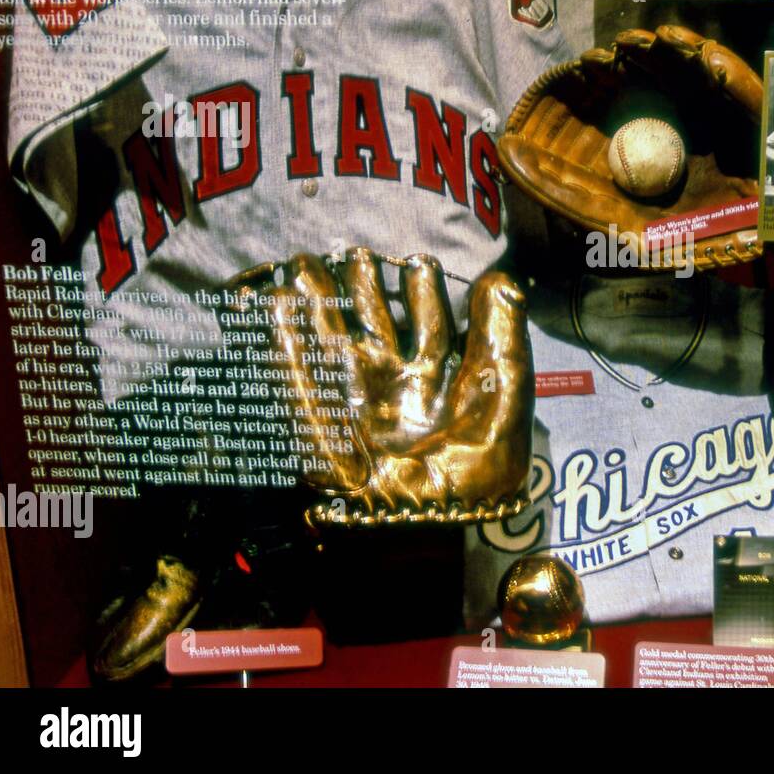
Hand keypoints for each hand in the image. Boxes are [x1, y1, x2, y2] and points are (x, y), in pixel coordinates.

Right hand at [226, 249, 533, 526]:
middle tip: (354, 251)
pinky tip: (269, 302)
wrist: (430, 522)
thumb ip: (504, 335)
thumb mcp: (504, 394)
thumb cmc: (476, 462)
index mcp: (439, 381)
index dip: (424, 293)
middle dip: (364, 289)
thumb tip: (501, 276)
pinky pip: (295, 369)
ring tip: (305, 262)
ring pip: (332, 338)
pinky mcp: (317, 415)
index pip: (429, 326)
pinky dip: (281, 335)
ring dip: (318, 300)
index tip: (419, 260)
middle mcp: (394, 386)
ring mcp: (352, 399)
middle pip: (375, 326)